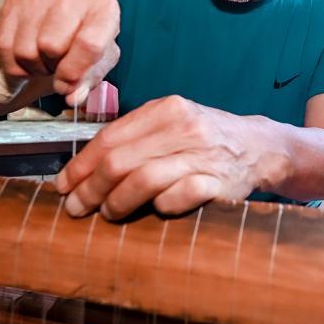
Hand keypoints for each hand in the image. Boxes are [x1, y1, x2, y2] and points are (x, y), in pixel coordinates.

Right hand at [0, 0, 120, 105]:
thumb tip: (72, 97)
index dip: (74, 72)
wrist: (65, 18)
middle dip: (52, 67)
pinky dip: (14, 64)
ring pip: (25, 50)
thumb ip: (87, 81)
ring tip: (45, 60)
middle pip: (50, 47)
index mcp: (103, 8)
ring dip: (33, 67)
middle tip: (57, 66)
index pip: (88, 44)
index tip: (65, 86)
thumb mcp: (99, 62)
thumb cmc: (86, 41)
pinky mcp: (15, 1)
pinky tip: (29, 57)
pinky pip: (4, 46)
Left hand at [54, 96, 267, 218]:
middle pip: (119, 161)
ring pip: (143, 180)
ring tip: (107, 213)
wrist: (260, 147)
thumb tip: (83, 168)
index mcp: (167, 109)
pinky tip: (153, 211)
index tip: (63, 185)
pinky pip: (176, 198)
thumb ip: (135, 137)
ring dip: (117, 202)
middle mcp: (183, 128)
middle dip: (90, 188)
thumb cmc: (206, 139)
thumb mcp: (172, 124)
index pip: (109, 137)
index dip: (81, 165)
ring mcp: (202, 156)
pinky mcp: (217, 184)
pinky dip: (159, 207)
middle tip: (76, 207)